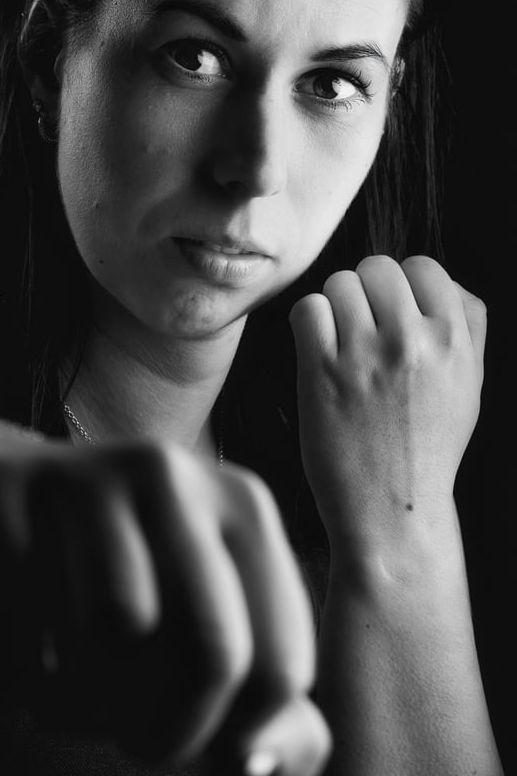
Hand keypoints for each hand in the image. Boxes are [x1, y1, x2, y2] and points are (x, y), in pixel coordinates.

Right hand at [0, 420, 330, 775]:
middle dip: (170, 733)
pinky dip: (11, 684)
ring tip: (66, 695)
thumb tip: (253, 767)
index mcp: (243, 505)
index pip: (279, 667)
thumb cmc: (116, 589)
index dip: (237, 740)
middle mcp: (170, 473)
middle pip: (211, 650)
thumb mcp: (206, 639)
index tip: (197, 746)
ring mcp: (79, 474)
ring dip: (81, 708)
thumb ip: (274, 723)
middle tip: (134, 742)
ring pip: (109, 635)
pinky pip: (14, 631)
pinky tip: (10, 666)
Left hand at [289, 255, 486, 552]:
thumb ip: (468, 327)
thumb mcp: (469, 385)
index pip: (424, 266)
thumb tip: (445, 281)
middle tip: (363, 327)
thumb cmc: (428, 445)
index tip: (395, 312)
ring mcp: (365, 355)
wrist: (393, 509)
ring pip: (339, 283)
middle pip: (377, 267)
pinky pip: (307, 308)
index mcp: (454, 342)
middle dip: (367, 290)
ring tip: (341, 343)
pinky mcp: (321, 371)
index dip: (405, 283)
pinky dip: (308, 323)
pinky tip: (318, 351)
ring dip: (336, 307)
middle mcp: (413, 342)